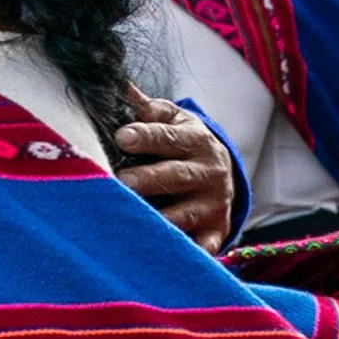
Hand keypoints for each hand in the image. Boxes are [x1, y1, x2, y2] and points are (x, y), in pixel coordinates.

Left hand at [114, 88, 232, 253]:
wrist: (221, 174)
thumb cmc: (181, 144)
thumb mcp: (173, 121)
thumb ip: (147, 108)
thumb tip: (116, 82)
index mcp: (195, 140)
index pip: (169, 137)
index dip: (147, 137)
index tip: (123, 137)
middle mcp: (208, 172)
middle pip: (177, 176)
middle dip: (150, 179)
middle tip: (123, 182)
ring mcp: (212, 205)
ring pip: (185, 214)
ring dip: (162, 219)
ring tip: (131, 222)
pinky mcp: (213, 233)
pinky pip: (201, 246)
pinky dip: (188, 253)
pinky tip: (166, 256)